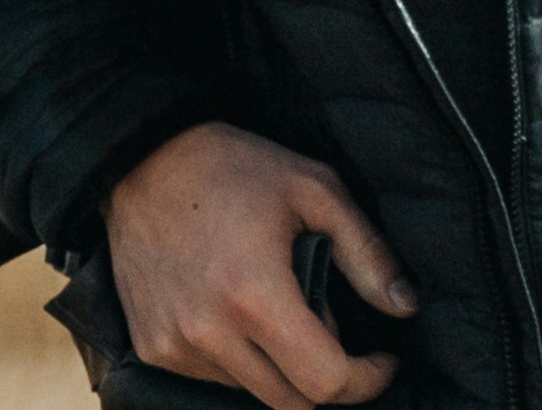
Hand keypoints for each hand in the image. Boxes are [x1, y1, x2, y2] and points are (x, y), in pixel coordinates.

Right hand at [105, 123, 409, 407]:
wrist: (136, 156)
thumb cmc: (230, 166)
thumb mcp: (313, 188)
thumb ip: (367, 252)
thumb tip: (405, 307)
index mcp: (255, 296)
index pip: (327, 382)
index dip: (367, 380)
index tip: (380, 359)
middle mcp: (210, 333)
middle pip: (294, 402)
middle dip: (325, 376)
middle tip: (326, 328)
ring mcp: (176, 345)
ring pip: (254, 392)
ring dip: (278, 366)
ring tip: (273, 309)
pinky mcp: (153, 347)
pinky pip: (213, 378)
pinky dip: (236, 359)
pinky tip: (232, 310)